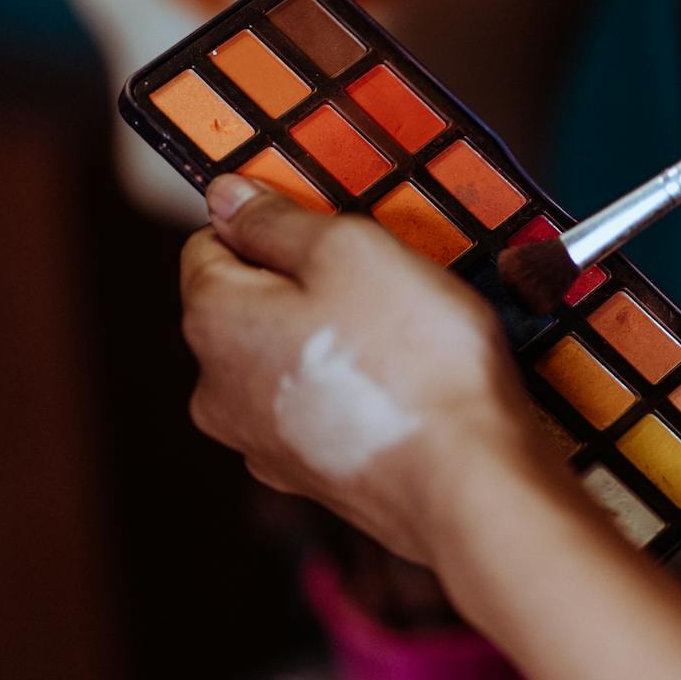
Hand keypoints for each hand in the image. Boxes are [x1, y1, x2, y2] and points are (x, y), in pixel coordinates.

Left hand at [179, 174, 537, 563]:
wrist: (470, 483)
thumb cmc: (415, 360)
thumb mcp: (351, 249)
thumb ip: (277, 219)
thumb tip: (225, 196)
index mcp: (212, 323)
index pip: (211, 243)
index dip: (272, 224)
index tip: (334, 227)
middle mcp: (215, 390)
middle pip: (251, 305)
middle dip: (308, 285)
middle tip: (381, 283)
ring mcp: (260, 443)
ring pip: (288, 359)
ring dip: (334, 339)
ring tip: (403, 339)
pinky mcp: (309, 478)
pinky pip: (321, 407)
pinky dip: (352, 390)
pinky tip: (403, 388)